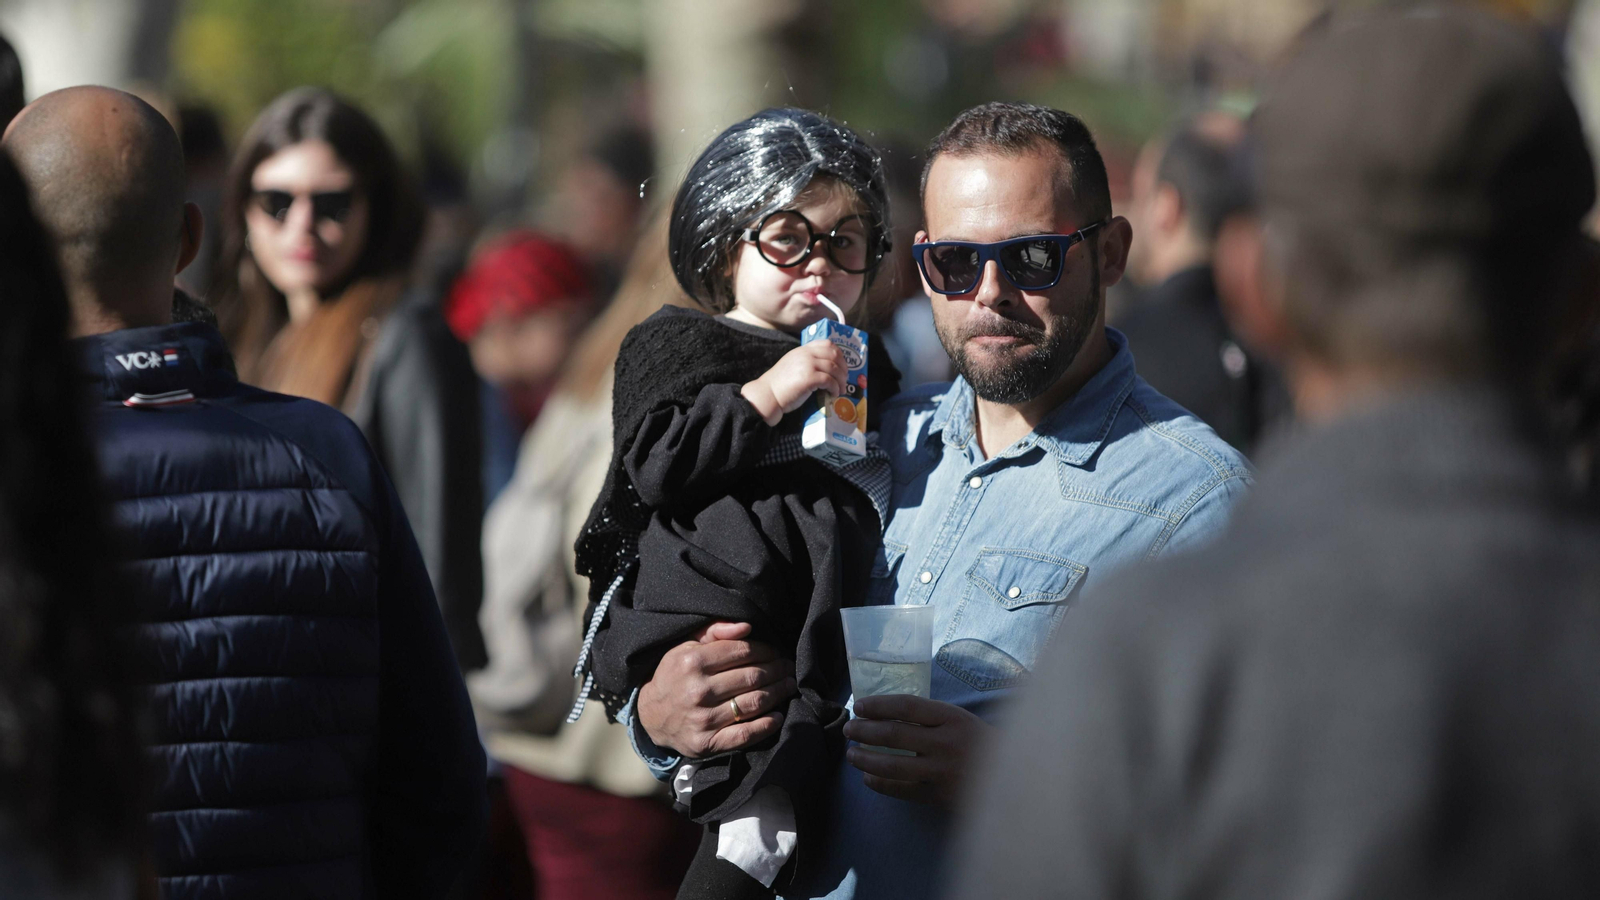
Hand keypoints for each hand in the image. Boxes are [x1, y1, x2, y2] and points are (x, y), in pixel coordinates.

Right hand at [637, 621, 798, 758]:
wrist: (650, 716)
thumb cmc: (675, 676)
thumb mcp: (686, 647)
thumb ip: (715, 631)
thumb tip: (747, 627)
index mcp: (693, 662)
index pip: (742, 652)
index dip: (766, 650)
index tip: (776, 652)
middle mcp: (698, 690)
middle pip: (752, 677)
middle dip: (777, 670)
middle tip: (788, 668)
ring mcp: (703, 719)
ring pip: (753, 703)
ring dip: (778, 693)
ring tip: (788, 686)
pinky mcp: (707, 742)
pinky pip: (745, 734)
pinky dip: (766, 726)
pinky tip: (777, 716)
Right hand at [741, 342, 847, 425]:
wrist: (767, 395)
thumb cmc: (780, 385)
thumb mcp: (793, 365)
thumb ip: (807, 363)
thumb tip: (826, 371)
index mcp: (802, 350)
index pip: (827, 343)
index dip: (839, 354)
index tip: (842, 366)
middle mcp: (806, 354)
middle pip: (834, 355)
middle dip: (844, 368)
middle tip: (845, 380)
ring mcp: (807, 365)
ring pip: (834, 368)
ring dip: (841, 381)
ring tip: (841, 390)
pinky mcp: (809, 378)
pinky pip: (829, 380)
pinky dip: (835, 388)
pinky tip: (833, 394)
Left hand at [843, 695, 992, 809]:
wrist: (1014, 778)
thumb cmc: (980, 744)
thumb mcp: (960, 720)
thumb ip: (930, 717)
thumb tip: (885, 714)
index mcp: (952, 717)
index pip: (906, 707)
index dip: (878, 705)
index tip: (860, 706)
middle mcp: (946, 743)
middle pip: (894, 734)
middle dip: (865, 731)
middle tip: (849, 729)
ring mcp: (942, 772)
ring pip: (893, 765)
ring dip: (866, 759)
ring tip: (851, 755)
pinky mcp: (939, 796)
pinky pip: (902, 790)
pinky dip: (880, 784)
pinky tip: (868, 778)